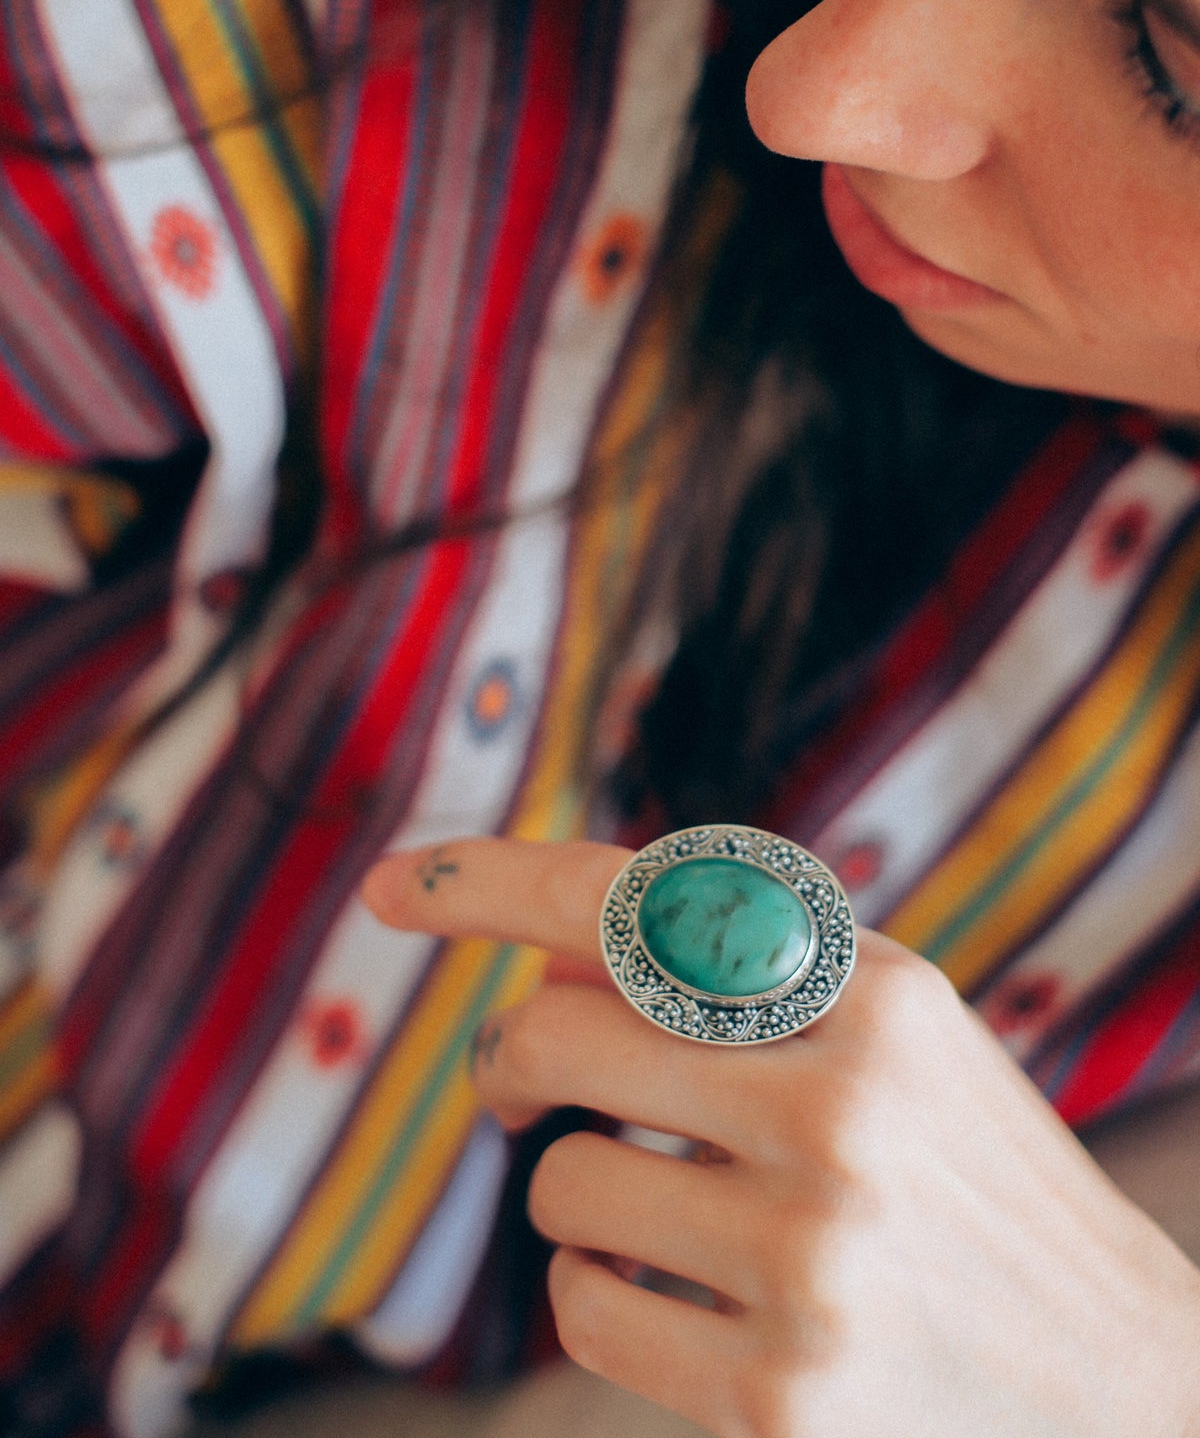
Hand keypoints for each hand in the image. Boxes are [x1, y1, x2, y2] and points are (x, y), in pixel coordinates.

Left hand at [364, 840, 1199, 1437]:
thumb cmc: (967, 1169)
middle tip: (514, 1082)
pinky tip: (691, 1301)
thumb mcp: (889, 1030)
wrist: (1120, 1374)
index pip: (639, 901)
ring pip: (560, 1181)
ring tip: (673, 1211)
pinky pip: (582, 1310)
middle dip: (510, 1057)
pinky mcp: (781, 1394)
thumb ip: (736, 973)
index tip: (394, 885)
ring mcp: (812, 1257)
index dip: (494, 882)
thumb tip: (538, 961)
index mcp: (875, 993)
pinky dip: (601, 1294)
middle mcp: (844, 1107)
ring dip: (582, 1189)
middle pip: (559, 1032)